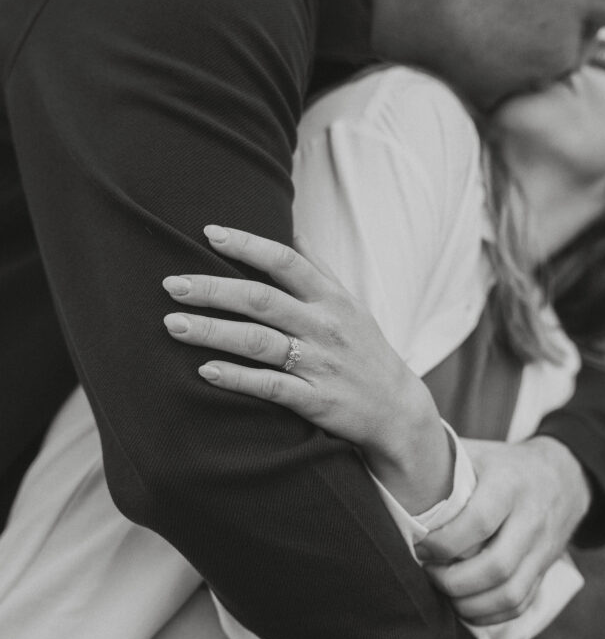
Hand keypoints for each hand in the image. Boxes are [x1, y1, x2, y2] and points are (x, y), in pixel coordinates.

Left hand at [162, 226, 439, 467]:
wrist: (398, 410)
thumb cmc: (364, 350)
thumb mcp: (349, 303)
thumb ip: (318, 267)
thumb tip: (292, 228)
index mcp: (331, 298)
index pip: (285, 261)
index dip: (247, 244)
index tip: (208, 231)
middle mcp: (324, 326)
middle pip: (262, 300)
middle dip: (214, 289)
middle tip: (172, 285)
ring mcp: (320, 364)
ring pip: (259, 342)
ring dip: (214, 332)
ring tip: (174, 324)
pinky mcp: (316, 401)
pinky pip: (271, 387)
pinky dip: (238, 378)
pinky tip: (206, 371)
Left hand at [415, 436, 591, 625]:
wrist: (564, 475)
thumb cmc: (504, 464)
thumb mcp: (478, 453)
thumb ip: (443, 464)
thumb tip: (392, 471)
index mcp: (510, 484)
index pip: (478, 522)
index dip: (443, 542)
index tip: (418, 546)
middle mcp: (532, 518)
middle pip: (496, 566)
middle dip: (453, 581)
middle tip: (427, 573)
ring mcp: (543, 548)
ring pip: (510, 593)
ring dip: (470, 604)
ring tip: (442, 594)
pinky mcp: (546, 571)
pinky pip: (520, 604)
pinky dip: (489, 615)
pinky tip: (464, 608)